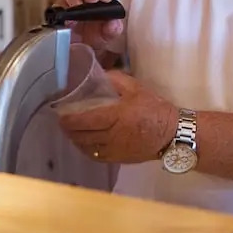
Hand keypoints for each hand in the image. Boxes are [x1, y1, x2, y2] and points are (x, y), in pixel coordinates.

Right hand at [58, 0, 123, 59]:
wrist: (84, 47)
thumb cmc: (98, 34)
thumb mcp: (109, 34)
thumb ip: (114, 28)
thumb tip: (113, 23)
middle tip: (92, 1)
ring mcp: (71, 0)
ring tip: (78, 9)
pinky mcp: (59, 9)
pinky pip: (58, 5)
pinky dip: (62, 10)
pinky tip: (68, 19)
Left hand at [58, 71, 178, 163]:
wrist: (172, 133)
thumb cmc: (154, 108)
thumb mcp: (137, 88)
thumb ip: (117, 79)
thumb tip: (99, 74)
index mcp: (116, 116)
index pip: (85, 120)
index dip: (69, 119)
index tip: (60, 114)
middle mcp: (112, 135)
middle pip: (82, 135)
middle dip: (69, 130)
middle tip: (63, 122)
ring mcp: (114, 149)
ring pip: (86, 147)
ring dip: (75, 140)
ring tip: (71, 132)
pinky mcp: (118, 159)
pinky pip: (96, 156)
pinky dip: (86, 150)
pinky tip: (85, 144)